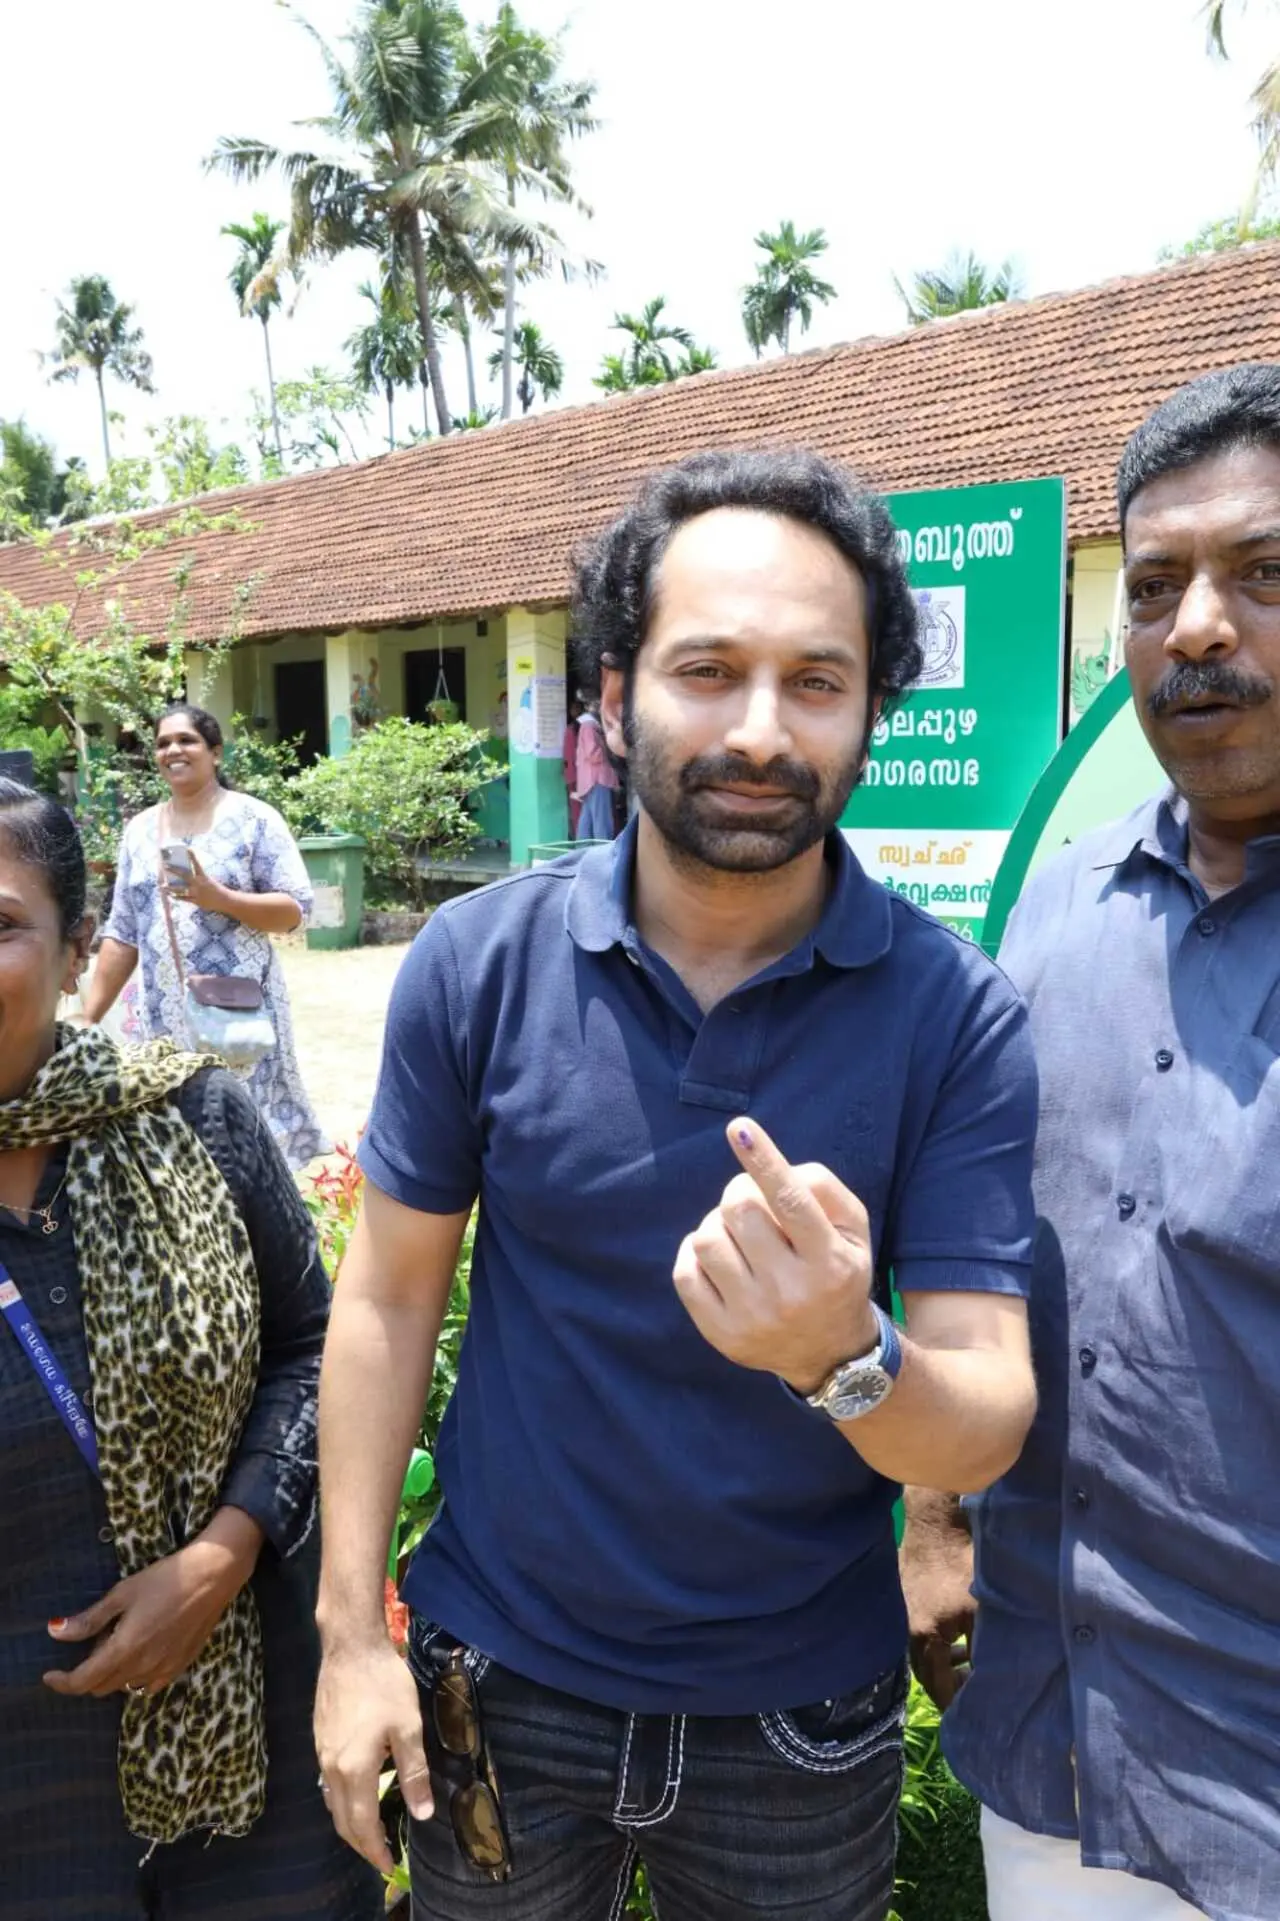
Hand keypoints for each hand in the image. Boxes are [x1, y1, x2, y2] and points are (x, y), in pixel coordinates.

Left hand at [43, 1507, 262, 1698]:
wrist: (212, 1577)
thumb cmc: (165, 1579)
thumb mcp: (122, 1594)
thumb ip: (89, 1619)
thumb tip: (54, 1631)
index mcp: (123, 1649)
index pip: (82, 1681)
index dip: (61, 1683)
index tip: (49, 1675)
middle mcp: (141, 1667)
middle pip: (101, 1687)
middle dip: (88, 1672)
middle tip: (96, 1639)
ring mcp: (163, 1671)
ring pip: (124, 1686)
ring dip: (112, 1673)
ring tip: (120, 1640)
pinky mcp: (179, 1667)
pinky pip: (147, 1685)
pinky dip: (134, 1677)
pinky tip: (141, 1652)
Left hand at [164, 847, 224, 913]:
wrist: (224, 900)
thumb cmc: (215, 889)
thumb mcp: (208, 881)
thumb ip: (196, 879)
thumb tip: (183, 877)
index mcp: (204, 876)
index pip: (197, 864)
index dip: (192, 856)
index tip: (188, 848)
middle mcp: (199, 883)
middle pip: (184, 875)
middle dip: (174, 870)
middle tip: (165, 866)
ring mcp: (197, 892)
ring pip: (181, 890)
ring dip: (170, 888)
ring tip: (162, 886)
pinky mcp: (196, 901)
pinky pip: (184, 899)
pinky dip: (177, 897)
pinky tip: (171, 896)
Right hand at [315, 1638, 432, 1872]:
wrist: (350, 1647)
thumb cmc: (384, 1685)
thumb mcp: (408, 1727)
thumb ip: (413, 1773)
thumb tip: (422, 1813)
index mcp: (355, 1770)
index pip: (362, 1825)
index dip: (376, 1849)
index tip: (389, 1865)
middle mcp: (332, 1769)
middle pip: (343, 1821)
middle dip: (362, 1844)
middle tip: (381, 1855)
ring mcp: (321, 1754)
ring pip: (333, 1803)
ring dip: (350, 1824)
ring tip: (372, 1832)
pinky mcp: (320, 1740)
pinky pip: (328, 1784)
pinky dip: (343, 1802)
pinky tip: (358, 1795)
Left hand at [673, 1117, 875, 1395]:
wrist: (829, 1352)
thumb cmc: (836, 1272)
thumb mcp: (852, 1229)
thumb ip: (821, 1188)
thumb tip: (770, 1167)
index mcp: (829, 1262)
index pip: (791, 1201)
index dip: (763, 1160)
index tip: (740, 1128)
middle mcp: (791, 1292)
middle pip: (740, 1210)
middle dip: (739, 1192)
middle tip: (751, 1202)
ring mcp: (753, 1317)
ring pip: (706, 1238)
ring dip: (716, 1225)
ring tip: (737, 1237)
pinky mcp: (722, 1335)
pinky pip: (685, 1273)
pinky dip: (696, 1255)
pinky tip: (720, 1260)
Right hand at [900, 1489, 974, 1710]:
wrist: (935, 1522)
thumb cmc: (961, 1564)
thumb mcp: (981, 1610)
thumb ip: (986, 1650)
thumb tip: (999, 1685)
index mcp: (924, 1640)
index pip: (939, 1690)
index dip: (959, 1707)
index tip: (977, 1719)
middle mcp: (906, 1634)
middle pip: (928, 1677)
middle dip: (952, 1689)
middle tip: (977, 1693)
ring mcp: (902, 1617)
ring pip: (924, 1657)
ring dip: (946, 1666)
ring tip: (971, 1666)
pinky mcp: (904, 1603)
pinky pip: (921, 1638)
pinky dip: (939, 1647)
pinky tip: (958, 1640)